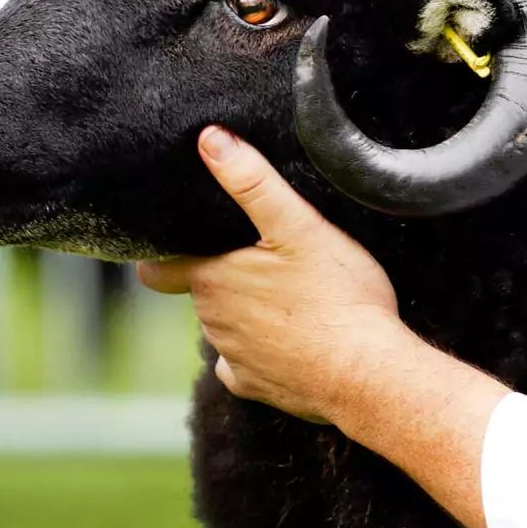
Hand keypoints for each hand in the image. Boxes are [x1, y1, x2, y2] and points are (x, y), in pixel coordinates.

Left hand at [136, 126, 410, 424]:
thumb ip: (251, 181)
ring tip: (288, 297)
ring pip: (224, 326)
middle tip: (264, 261)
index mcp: (212, 280)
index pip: (157, 270)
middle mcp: (212, 323)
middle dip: (222, 277)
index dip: (166, 257)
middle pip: (200, 293)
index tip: (186, 246)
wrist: (368, 375)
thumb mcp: (299, 225)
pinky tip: (291, 339)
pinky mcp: (256, 388)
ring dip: (245, 312)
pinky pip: (244, 366)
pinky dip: (260, 352)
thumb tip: (210, 139)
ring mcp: (234, 358)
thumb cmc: (338, 297)